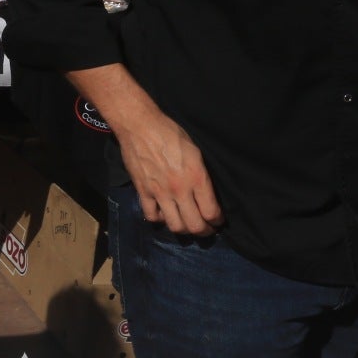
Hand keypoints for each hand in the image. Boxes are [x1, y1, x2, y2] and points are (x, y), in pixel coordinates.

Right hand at [117, 109, 223, 235]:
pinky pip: (152, 216)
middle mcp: (179, 189)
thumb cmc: (170, 133)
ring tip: (186, 225)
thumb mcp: (196, 152)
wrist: (140, 126)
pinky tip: (164, 214)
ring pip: (174, 226)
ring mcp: (160, 193)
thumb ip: (201, 176)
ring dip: (183, 230)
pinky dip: (160, 219)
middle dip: (204, 231)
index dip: (217, 221)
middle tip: (206, 229)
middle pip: (194, 225)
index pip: (211, 212)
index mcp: (196, 177)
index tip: (218, 221)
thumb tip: (206, 194)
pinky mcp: (143, 192)